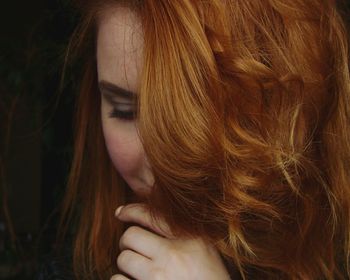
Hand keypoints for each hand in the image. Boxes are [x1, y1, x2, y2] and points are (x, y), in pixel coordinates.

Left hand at [110, 203, 229, 279]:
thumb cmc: (210, 279)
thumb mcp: (204, 250)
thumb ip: (183, 233)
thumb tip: (151, 217)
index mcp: (190, 239)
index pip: (152, 214)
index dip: (131, 210)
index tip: (121, 212)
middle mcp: (174, 255)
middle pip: (130, 236)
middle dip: (127, 242)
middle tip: (132, 249)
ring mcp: (159, 276)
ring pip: (123, 259)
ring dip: (126, 264)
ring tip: (138, 270)